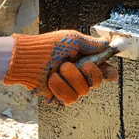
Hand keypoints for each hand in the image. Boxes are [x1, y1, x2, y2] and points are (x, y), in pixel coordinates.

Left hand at [3, 31, 118, 105]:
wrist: (27, 58)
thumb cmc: (48, 46)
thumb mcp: (72, 39)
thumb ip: (91, 43)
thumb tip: (106, 43)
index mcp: (84, 61)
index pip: (103, 70)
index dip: (109, 73)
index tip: (110, 74)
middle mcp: (79, 76)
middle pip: (97, 82)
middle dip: (89, 71)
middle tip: (79, 63)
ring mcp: (70, 88)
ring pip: (83, 91)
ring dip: (70, 77)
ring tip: (57, 70)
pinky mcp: (60, 98)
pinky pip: (70, 98)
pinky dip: (60, 87)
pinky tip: (51, 80)